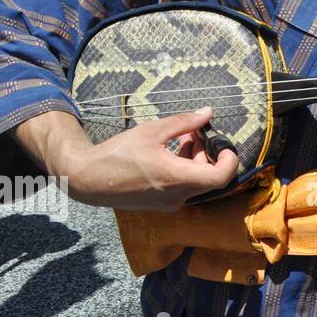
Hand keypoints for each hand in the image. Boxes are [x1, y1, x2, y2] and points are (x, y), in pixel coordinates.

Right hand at [66, 107, 238, 210]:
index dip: (230, 159)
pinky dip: (185, 169)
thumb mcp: (152, 131)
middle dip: (208, 152)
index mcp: (176, 178)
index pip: (221, 177)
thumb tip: (208, 112)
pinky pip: (184, 187)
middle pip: (210, 176)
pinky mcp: (162, 204)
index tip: (222, 142)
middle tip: (196, 132)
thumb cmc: (117, 154)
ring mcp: (169, 203)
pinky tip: (172, 151)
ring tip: (183, 138)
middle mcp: (177, 196)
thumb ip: (184, 122)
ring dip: (196, 159)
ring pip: (197, 181)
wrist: (87, 180)